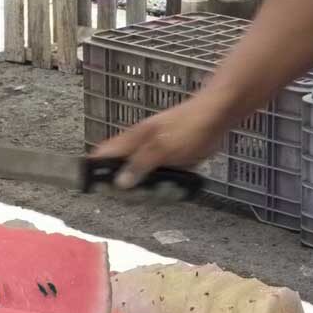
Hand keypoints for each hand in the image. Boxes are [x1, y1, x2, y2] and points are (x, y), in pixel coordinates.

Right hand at [89, 95, 233, 189]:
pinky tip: (170, 189)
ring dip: (146, 188)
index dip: (94, 171)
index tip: (94, 189)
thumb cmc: (190, 126)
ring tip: (158, 193)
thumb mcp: (163, 147)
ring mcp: (154, 153)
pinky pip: (159, 177)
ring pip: (140, 177)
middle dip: (125, 187)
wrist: (218, 115)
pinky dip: (162, 185)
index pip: (102, 155)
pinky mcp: (170, 159)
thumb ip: (140, 164)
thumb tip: (119, 182)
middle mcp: (139, 147)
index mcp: (132, 139)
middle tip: (137, 197)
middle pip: (120, 171)